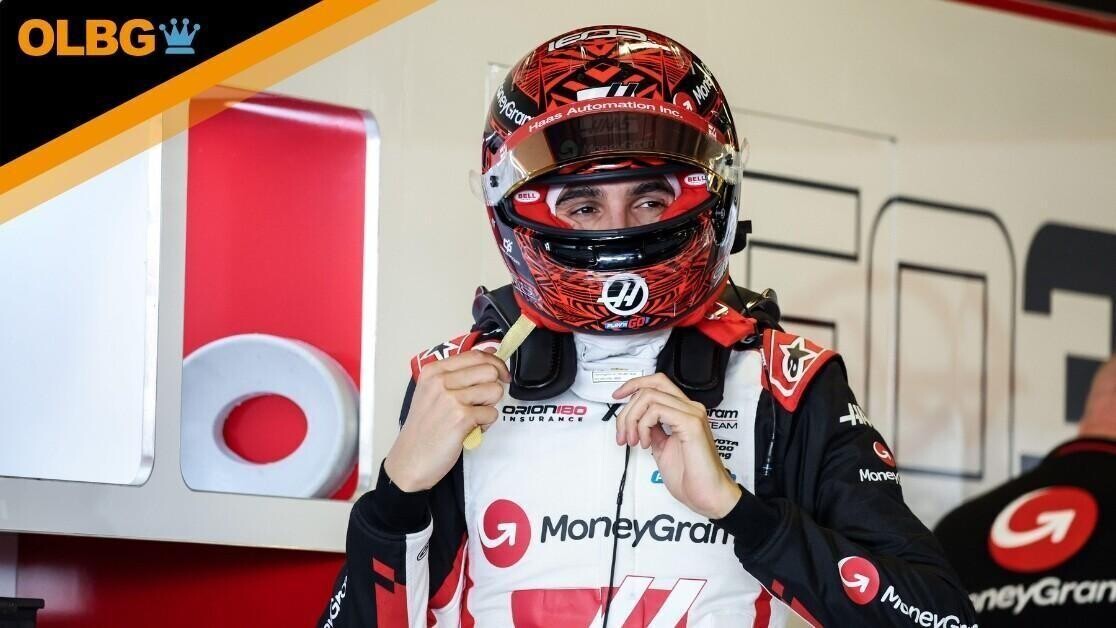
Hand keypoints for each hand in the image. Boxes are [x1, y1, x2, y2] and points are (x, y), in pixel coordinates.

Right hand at [385, 349, 509, 491]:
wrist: (410, 460)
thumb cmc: (424, 429)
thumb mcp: (432, 392)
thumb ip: (459, 373)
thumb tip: (490, 351)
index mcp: (434, 371)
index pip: (476, 355)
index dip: (495, 364)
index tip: (500, 375)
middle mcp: (441, 381)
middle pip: (490, 371)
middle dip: (493, 388)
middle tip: (481, 402)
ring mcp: (451, 399)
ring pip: (495, 391)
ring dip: (489, 407)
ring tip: (472, 417)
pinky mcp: (461, 418)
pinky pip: (492, 414)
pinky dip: (485, 425)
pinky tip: (469, 430)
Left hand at [613, 373, 741, 518]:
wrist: (707, 495)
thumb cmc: (690, 477)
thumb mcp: (662, 447)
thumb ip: (652, 430)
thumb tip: (636, 420)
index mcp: (684, 411)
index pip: (657, 383)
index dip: (633, 385)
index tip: (617, 396)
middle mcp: (690, 408)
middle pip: (649, 387)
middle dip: (627, 410)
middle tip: (623, 434)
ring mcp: (692, 413)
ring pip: (649, 396)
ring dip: (632, 419)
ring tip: (633, 441)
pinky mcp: (691, 423)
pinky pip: (656, 410)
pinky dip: (643, 426)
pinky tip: (646, 443)